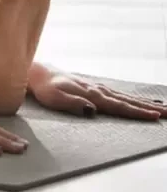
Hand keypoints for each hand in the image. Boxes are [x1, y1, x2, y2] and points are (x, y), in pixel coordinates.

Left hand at [29, 64, 166, 119]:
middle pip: (128, 101)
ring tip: (163, 108)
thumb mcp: (55, 99)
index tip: (155, 116)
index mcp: (91, 95)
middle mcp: (98, 91)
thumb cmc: (45, 89)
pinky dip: (132, 99)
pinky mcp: (95, 89)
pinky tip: (140, 101)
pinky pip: (119, 94)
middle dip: (149, 108)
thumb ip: (74, 104)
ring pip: (126, 97)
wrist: (38, 74)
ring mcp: (98, 88)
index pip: (118, 106)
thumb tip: (93, 111)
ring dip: (145, 103)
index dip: (136, 112)